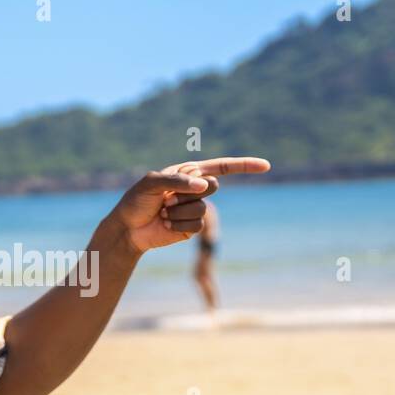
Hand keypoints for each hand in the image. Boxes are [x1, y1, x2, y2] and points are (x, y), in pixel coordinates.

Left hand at [109, 157, 269, 252]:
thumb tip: (204, 186)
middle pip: (214, 187)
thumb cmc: (136, 200)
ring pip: (203, 208)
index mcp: (189, 172)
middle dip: (189, 193)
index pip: (222, 167)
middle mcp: (195, 189)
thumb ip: (177, 180)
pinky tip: (165, 224)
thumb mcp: (151, 182)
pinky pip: (196, 225)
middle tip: (166, 199)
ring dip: (179, 211)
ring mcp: (195, 209)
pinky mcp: (192, 228)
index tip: (266, 166)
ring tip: (163, 213)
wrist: (128, 228)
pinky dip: (178, 225)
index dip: (244, 166)